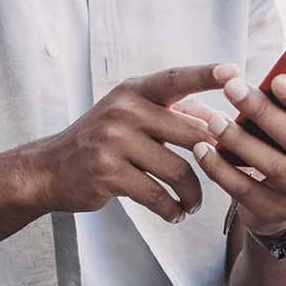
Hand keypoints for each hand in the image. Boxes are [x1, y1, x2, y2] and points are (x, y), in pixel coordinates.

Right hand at [23, 63, 232, 222]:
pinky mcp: (107, 172)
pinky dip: (171, 209)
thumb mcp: (132, 116)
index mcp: (134, 91)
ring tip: (193, 203)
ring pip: (178, 170)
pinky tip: (174, 214)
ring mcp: (114, 141)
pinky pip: (156, 195)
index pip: (177, 79)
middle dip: (214, 158)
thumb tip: (222, 119)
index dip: (206, 75)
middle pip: (191, 134)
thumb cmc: (103, 141)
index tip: (235, 72)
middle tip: (224, 173)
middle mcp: (124, 110)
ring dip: (192, 193)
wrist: (50, 169)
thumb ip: (174, 114)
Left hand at [182, 72, 285, 235]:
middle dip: (263, 112)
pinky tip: (201, 149)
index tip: (277, 79)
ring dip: (239, 140)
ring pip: (270, 165)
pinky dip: (219, 168)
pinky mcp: (270, 213)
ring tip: (213, 120)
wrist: (281, 207)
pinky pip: (242, 188)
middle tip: (233, 88)